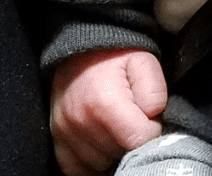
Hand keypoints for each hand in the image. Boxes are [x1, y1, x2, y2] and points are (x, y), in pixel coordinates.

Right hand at [50, 48, 167, 174]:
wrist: (80, 49)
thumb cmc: (116, 55)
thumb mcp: (144, 61)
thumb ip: (155, 91)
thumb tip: (153, 119)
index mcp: (104, 102)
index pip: (139, 140)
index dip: (152, 130)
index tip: (151, 118)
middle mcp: (80, 121)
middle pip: (119, 153)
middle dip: (133, 140)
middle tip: (134, 119)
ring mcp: (64, 132)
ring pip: (100, 164)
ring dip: (114, 151)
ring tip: (118, 128)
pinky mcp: (56, 138)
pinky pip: (76, 169)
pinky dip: (92, 162)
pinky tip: (103, 145)